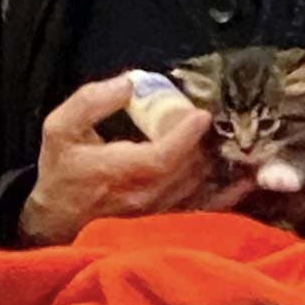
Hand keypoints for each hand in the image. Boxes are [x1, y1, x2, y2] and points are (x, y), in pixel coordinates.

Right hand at [19, 75, 243, 245]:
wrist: (56, 219)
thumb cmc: (62, 171)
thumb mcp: (60, 128)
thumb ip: (92, 102)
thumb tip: (130, 83)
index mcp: (121, 172)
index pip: (164, 156)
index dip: (187, 135)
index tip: (202, 114)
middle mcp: (146, 196)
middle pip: (190, 167)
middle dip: (205, 141)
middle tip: (214, 117)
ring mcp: (160, 213)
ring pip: (201, 184)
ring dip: (217, 160)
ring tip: (228, 136)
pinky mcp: (168, 221)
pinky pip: (206, 209)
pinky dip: (229, 194)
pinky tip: (248, 179)